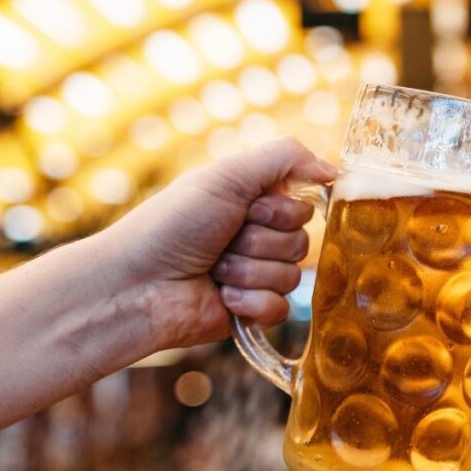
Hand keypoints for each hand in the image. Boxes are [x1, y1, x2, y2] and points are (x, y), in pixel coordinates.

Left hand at [102, 138, 335, 348]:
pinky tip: (221, 298)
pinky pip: (282, 309)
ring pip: (292, 277)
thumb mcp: (226, 176)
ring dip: (249, 273)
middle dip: (259, 244)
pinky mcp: (252, 312)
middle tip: (221, 243)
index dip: (276, 212)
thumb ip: (284, 158)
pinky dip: (251, 303)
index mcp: (253, 203)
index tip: (243, 211)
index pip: (303, 208)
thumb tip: (334, 170)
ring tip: (213, 271)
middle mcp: (258, 238)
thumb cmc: (171, 225)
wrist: (135, 285)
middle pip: (301, 243)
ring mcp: (255, 276)